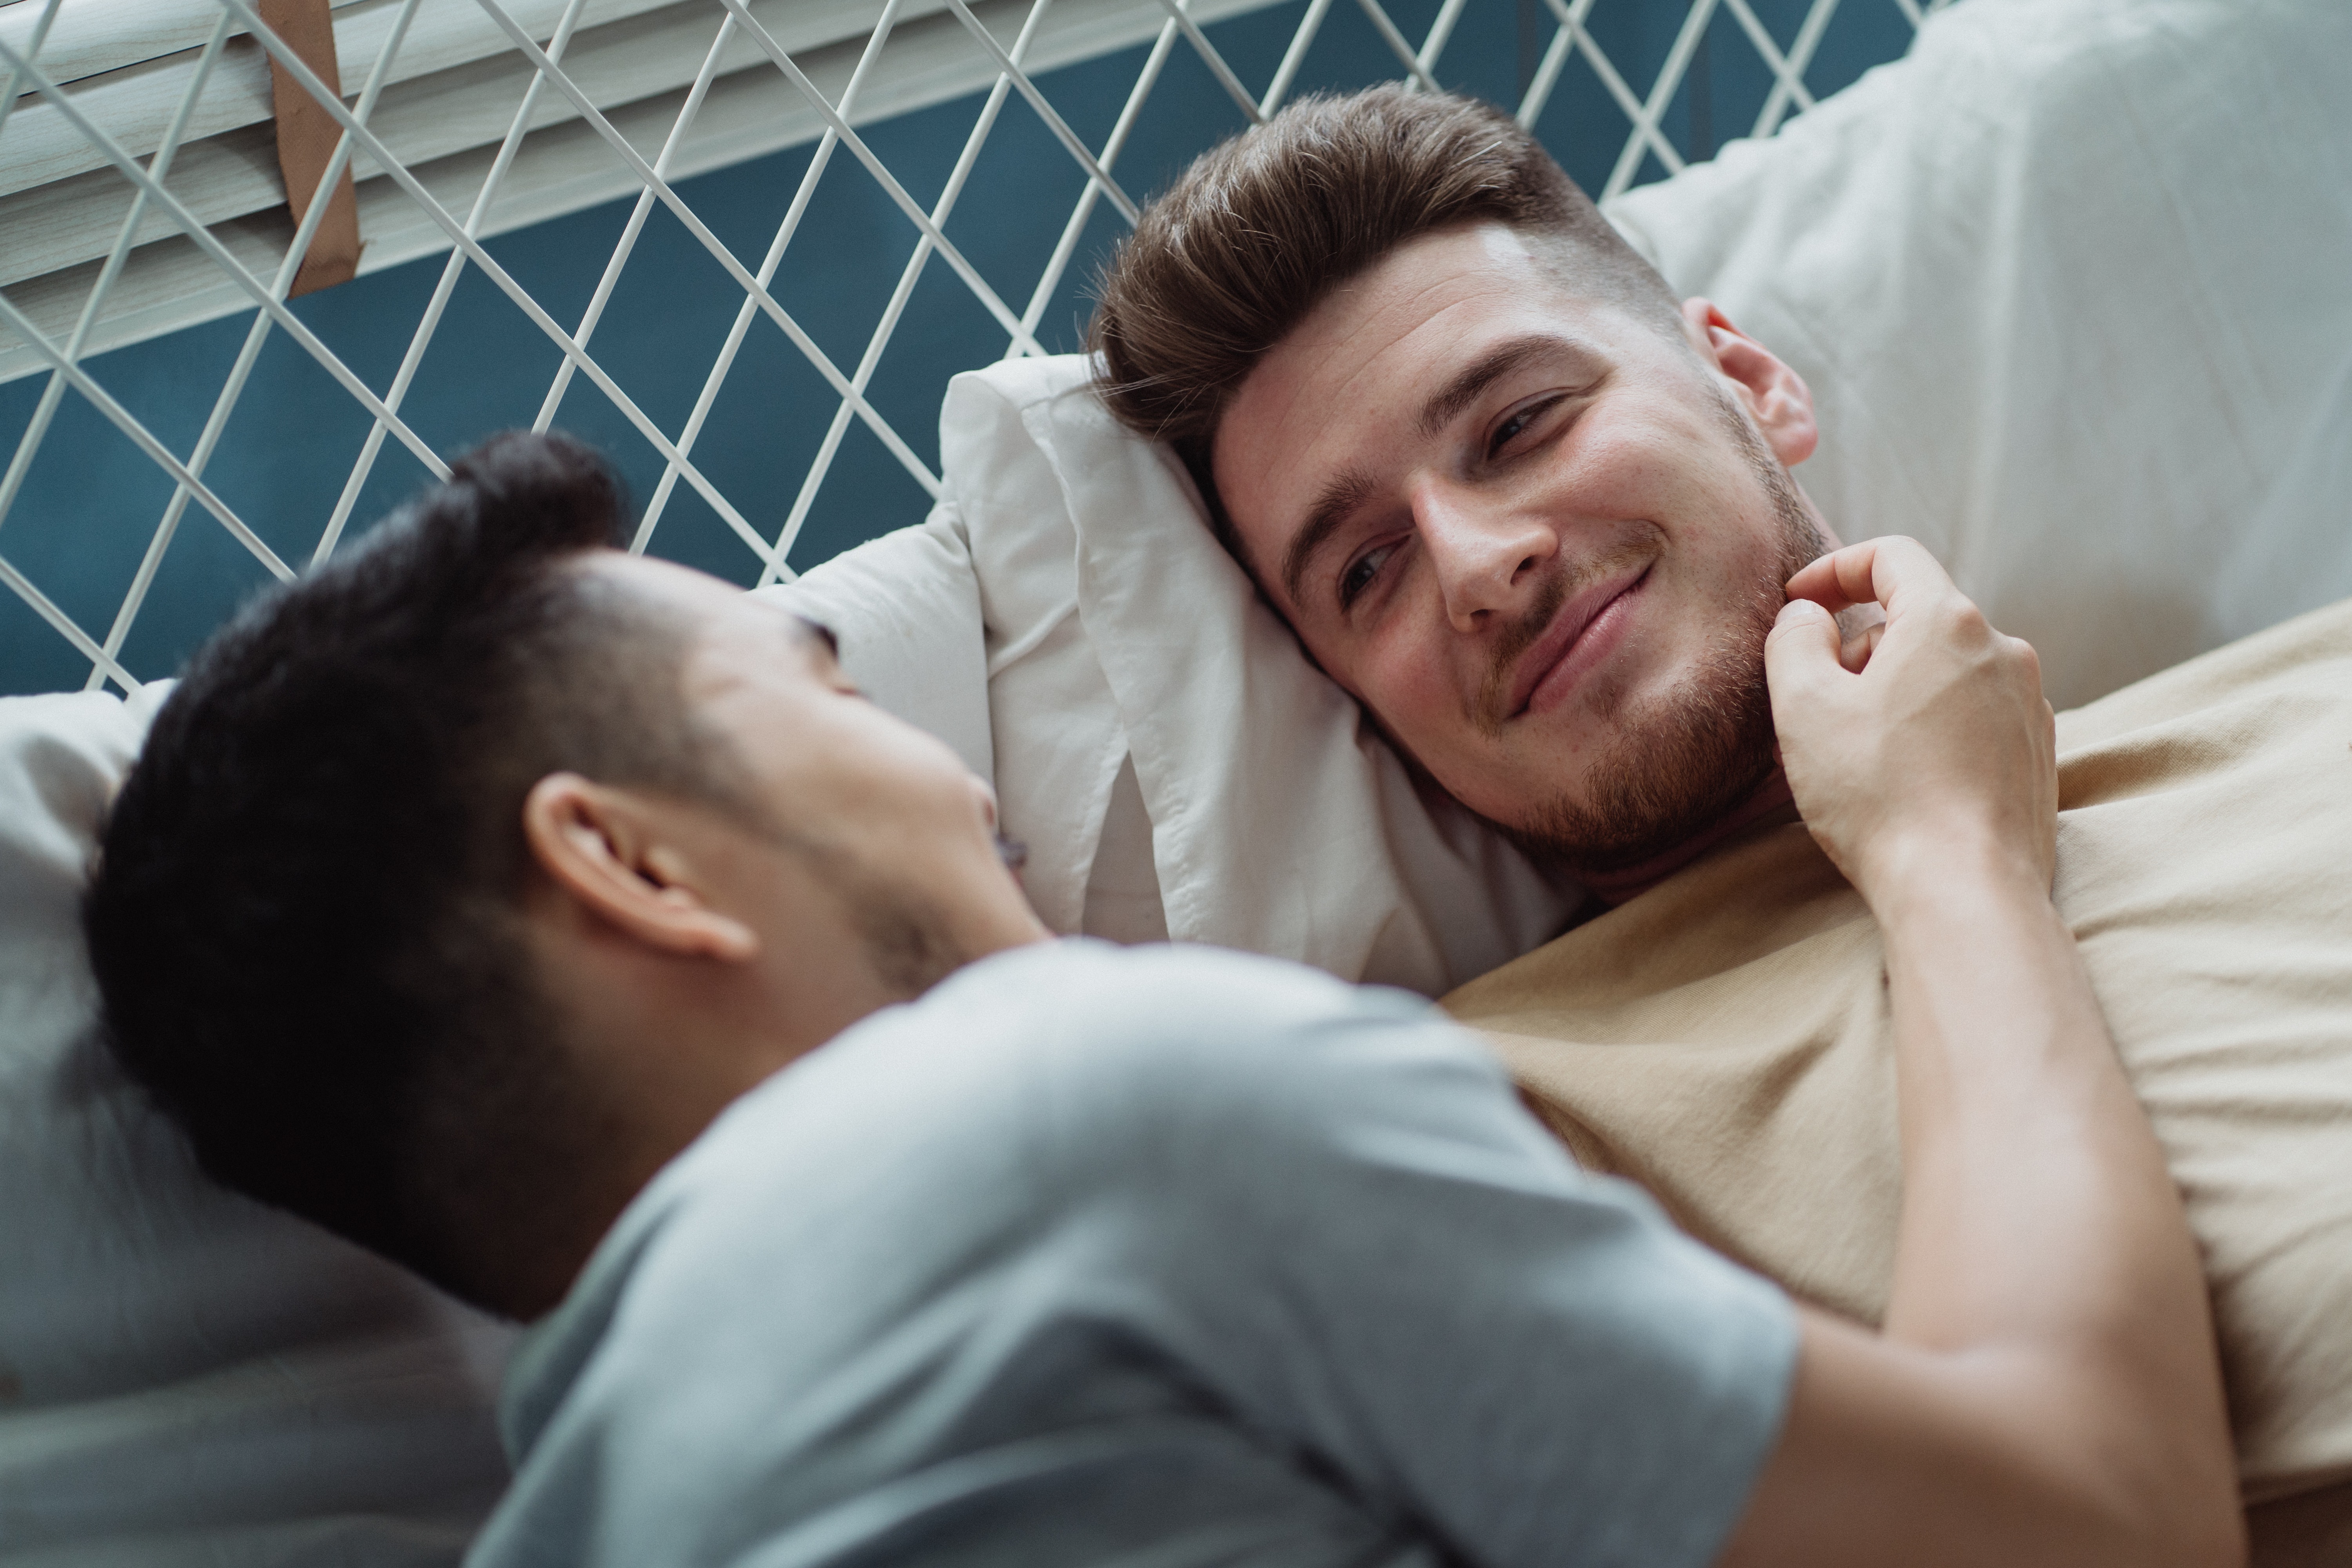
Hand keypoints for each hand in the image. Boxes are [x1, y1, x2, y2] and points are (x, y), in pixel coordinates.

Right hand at [1764, 538, 2055, 902]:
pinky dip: (1932, 725)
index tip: (1799, 604)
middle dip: (1860, 643)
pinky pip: (1974, 714)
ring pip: (1947, 669)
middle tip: (1815, 697)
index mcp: (1948, 622)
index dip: (1835, 569)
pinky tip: (1903, 775)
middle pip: (1919, 616)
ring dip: (1895, 688)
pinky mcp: (2038, 753)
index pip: (1892, 556)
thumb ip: (1794, 640)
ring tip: (1855, 746)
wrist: (1966, 890)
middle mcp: (2002, 650)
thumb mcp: (1804, 707)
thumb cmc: (1880, 797)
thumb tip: (1807, 618)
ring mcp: (2029, 703)